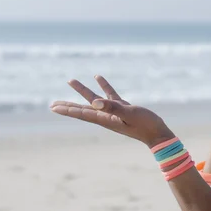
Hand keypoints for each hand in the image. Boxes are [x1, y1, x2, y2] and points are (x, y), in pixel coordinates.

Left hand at [50, 75, 173, 147]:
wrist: (158, 133)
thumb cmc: (145, 125)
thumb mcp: (129, 114)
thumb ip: (112, 108)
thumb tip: (93, 103)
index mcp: (105, 119)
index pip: (82, 113)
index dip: (67, 109)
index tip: (53, 107)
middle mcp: (106, 116)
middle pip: (82, 109)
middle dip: (68, 106)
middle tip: (52, 105)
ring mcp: (114, 112)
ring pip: (94, 100)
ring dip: (82, 91)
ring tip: (71, 81)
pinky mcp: (123, 108)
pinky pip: (110, 95)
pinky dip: (103, 86)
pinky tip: (98, 77)